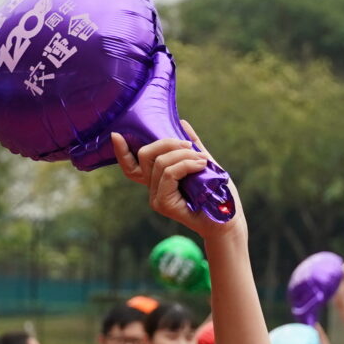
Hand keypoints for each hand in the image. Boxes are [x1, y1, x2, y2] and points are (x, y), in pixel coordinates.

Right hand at [111, 124, 237, 240]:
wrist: (227, 220)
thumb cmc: (216, 195)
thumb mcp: (203, 164)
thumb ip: (192, 147)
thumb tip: (182, 123)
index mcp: (158, 179)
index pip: (132, 166)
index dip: (122, 152)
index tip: (116, 135)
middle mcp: (153, 189)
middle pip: (145, 155)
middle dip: (168, 143)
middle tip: (190, 146)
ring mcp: (156, 197)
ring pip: (160, 163)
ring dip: (184, 154)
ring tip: (203, 160)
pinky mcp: (163, 204)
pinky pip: (169, 174)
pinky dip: (186, 165)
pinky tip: (200, 165)